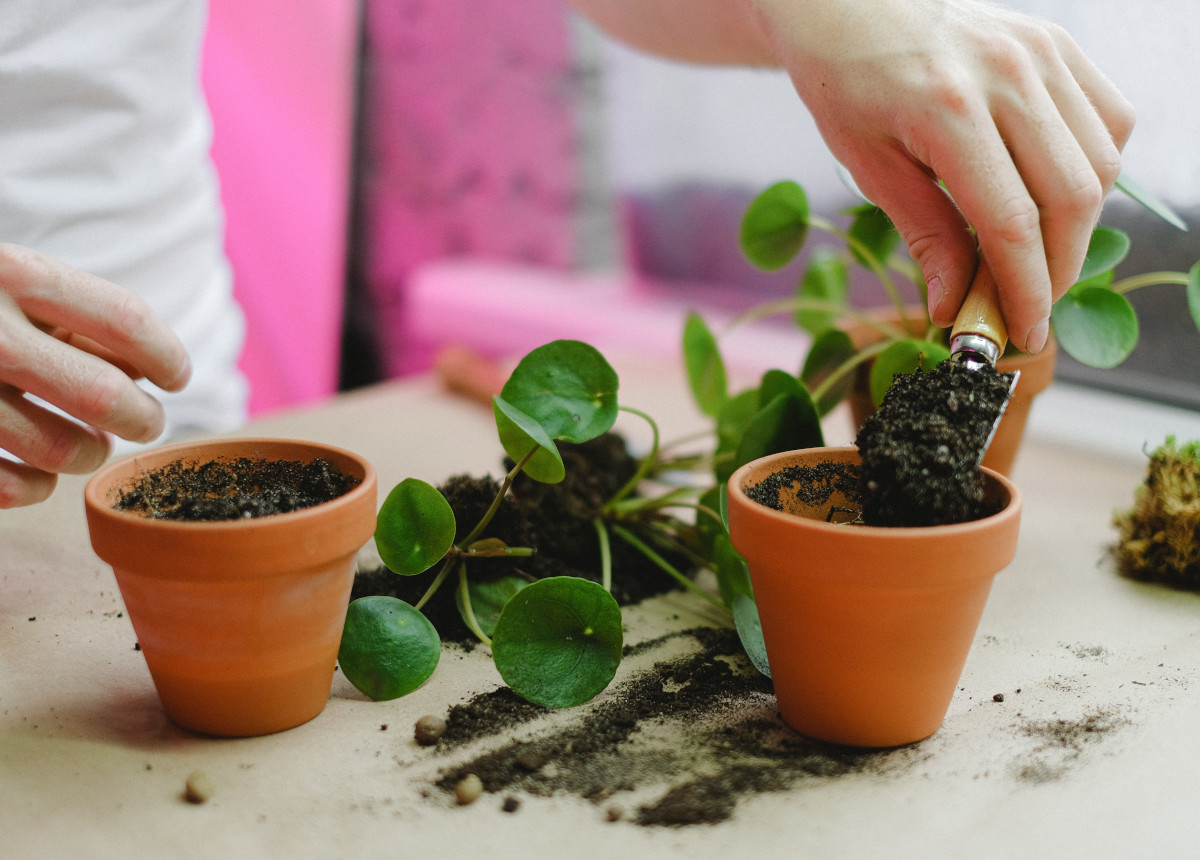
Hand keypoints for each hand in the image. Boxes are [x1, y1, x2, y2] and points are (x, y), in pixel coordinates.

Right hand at [0, 244, 191, 506]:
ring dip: (90, 453)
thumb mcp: (7, 281)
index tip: (176, 377)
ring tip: (88, 444)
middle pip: (106, 394)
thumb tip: (147, 370)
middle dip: (142, 417)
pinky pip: (16, 488)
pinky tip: (35, 473)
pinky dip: (37, 487)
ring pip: (67, 450)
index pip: (125, 320)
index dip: (167, 355)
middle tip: (146, 422)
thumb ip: (73, 315)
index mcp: (9, 272)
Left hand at [750, 0, 1134, 352]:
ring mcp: (1042, 53)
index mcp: (948, 109)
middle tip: (1027, 308)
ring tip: (1032, 257)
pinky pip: (1109, 121)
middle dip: (1057, 270)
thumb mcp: (869, 166)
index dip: (1024, 290)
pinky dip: (1094, 171)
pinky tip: (1052, 196)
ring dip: (1078, 228)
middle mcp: (1008, 75)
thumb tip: (955, 307)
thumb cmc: (848, 85)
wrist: (854, 7)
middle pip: (1071, 199)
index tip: (1022, 332)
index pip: (1010, 223)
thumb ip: (924, 235)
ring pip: (1101, 164)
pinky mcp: (1059, 45)